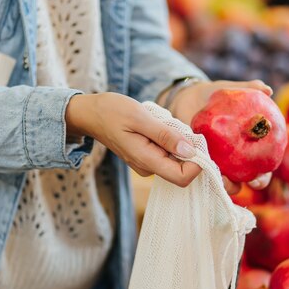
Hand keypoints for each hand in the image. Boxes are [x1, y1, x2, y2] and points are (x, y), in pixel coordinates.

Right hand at [65, 92, 200, 186]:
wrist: (91, 113)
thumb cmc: (112, 112)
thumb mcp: (141, 118)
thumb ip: (166, 135)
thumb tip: (190, 151)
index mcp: (146, 161)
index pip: (182, 177)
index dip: (197, 163)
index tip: (196, 140)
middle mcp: (148, 167)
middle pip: (181, 167)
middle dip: (185, 145)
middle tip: (171, 123)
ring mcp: (146, 163)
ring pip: (175, 156)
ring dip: (175, 138)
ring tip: (158, 121)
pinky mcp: (146, 155)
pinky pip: (166, 150)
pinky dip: (168, 137)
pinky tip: (155, 124)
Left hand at [166, 79, 272, 194]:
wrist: (189, 97)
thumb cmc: (216, 96)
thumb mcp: (232, 91)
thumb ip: (249, 89)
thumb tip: (267, 90)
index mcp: (249, 147)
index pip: (261, 167)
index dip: (263, 176)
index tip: (258, 179)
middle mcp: (235, 159)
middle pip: (244, 180)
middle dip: (245, 185)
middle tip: (243, 182)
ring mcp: (216, 161)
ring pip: (223, 181)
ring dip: (224, 184)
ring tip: (219, 178)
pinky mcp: (198, 159)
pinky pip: (201, 171)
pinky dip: (202, 173)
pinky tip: (201, 168)